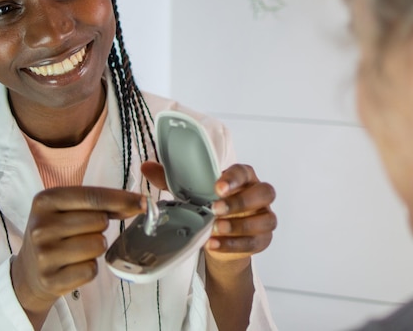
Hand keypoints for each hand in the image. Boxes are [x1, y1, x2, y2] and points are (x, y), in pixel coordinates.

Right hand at [11, 187, 143, 327]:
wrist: (28, 272)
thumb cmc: (56, 233)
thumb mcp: (68, 209)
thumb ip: (101, 203)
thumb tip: (139, 203)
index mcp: (46, 200)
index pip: (94, 196)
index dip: (123, 199)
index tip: (144, 202)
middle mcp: (41, 226)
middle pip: (99, 221)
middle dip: (101, 226)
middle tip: (84, 231)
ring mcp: (43, 254)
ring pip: (98, 245)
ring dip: (96, 247)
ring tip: (78, 248)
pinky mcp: (50, 280)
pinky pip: (91, 270)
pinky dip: (90, 268)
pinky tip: (74, 266)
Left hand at [140, 161, 276, 263]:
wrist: (219, 240)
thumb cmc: (208, 208)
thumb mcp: (190, 194)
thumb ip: (170, 180)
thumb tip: (147, 167)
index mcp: (244, 178)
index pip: (245, 171)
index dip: (234, 178)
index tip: (217, 186)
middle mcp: (259, 195)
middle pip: (264, 192)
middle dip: (240, 201)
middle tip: (215, 209)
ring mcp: (265, 217)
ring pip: (265, 219)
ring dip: (239, 225)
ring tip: (215, 229)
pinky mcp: (264, 239)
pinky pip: (257, 242)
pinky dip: (235, 245)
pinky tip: (215, 245)